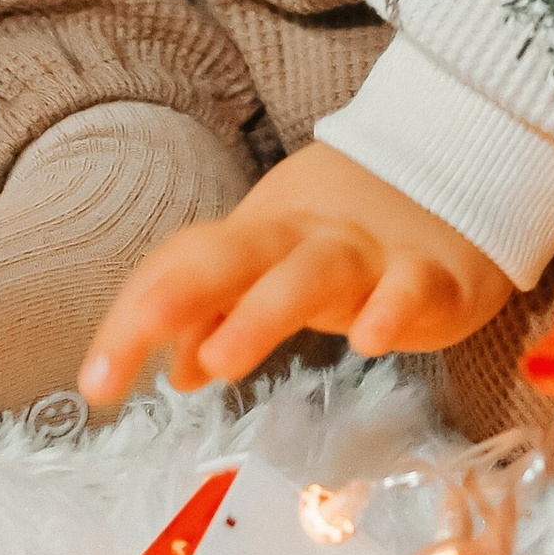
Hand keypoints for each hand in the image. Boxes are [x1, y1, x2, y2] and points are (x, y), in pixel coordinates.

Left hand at [79, 140, 512, 400]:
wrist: (458, 171)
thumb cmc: (349, 237)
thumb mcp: (279, 269)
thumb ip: (221, 313)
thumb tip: (172, 368)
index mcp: (259, 236)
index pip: (184, 265)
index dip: (134, 318)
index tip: (95, 384)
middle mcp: (305, 238)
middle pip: (235, 255)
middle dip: (177, 295)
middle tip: (131, 345)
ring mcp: (368, 252)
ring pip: (312, 272)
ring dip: (263, 312)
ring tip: (221, 362)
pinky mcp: (430, 273)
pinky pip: (409, 287)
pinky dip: (390, 308)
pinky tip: (370, 339)